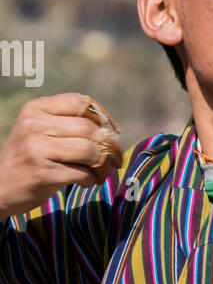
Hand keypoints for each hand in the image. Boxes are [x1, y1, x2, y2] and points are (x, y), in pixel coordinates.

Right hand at [0, 93, 121, 220]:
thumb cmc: (27, 156)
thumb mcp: (37, 129)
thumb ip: (67, 121)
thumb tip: (111, 127)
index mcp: (35, 109)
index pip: (80, 102)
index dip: (102, 115)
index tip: (113, 130)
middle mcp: (34, 125)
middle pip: (89, 129)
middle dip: (108, 144)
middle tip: (112, 156)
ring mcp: (38, 150)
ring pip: (89, 151)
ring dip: (101, 163)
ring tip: (97, 169)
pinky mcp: (44, 174)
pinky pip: (83, 173)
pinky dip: (90, 179)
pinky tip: (85, 181)